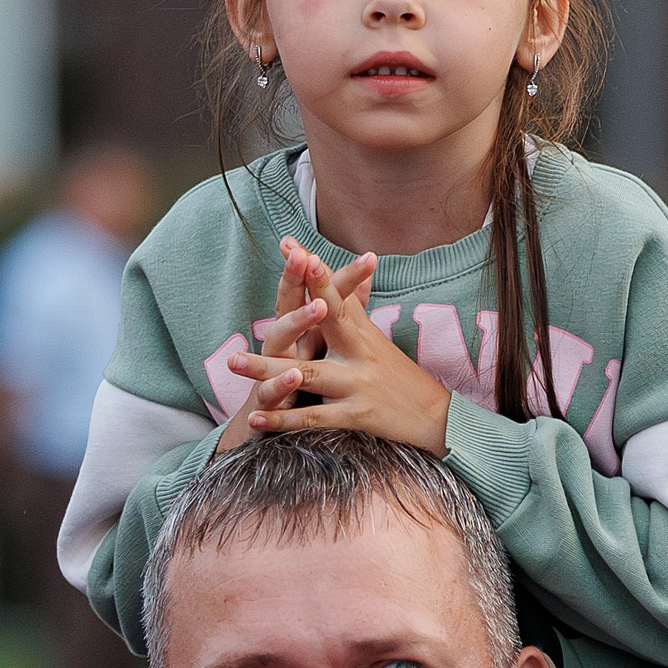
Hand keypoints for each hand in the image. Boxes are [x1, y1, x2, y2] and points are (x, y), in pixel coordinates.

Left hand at [226, 252, 450, 455]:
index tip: (294, 248)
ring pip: (307, 374)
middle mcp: (359, 353)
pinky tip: (255, 418)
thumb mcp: (374, 336)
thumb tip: (348, 261)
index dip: (317, 273)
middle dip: (295, 309)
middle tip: (260, 294)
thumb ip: (351, 302)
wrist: (434, 417)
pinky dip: (282, 419)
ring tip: (233, 362)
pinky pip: (312, 418)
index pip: (336, 295)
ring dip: (267, 370)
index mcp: (361, 332)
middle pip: (325, 324)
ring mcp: (356, 384)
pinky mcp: (355, 416)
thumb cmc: (395, 372)